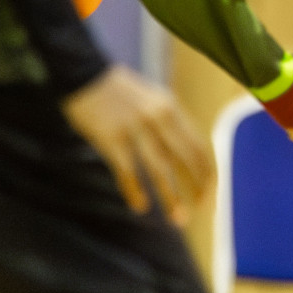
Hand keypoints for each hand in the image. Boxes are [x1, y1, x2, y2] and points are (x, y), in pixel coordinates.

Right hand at [61, 66, 212, 223]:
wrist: (82, 73)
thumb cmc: (119, 91)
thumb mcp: (153, 100)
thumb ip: (170, 123)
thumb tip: (189, 151)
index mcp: (171, 109)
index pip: (198, 146)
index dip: (206, 172)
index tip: (210, 192)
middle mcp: (157, 119)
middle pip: (184, 160)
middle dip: (196, 187)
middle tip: (201, 209)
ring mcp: (134, 129)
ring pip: (159, 169)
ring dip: (170, 196)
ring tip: (178, 218)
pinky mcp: (110, 138)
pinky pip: (127, 170)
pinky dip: (134, 190)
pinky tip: (141, 207)